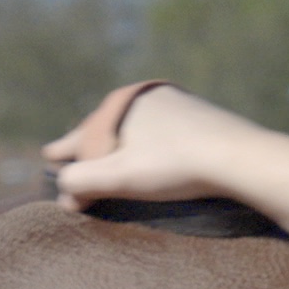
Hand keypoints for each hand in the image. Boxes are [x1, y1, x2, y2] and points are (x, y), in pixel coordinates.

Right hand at [44, 82, 244, 206]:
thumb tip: (63, 191)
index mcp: (118, 108)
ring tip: (111, 155)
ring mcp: (172, 102)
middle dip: (90, 144)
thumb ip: (82, 180)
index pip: (80, 136)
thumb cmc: (175, 166)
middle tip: (73, 155)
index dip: (64, 152)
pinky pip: (160, 127)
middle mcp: (141, 97)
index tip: (49, 158)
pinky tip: (152, 150)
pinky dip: (148, 140)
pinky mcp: (197, 113)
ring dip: (120, 142)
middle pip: (105, 127)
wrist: (239, 156)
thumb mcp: (120, 176)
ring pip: (134, 125)